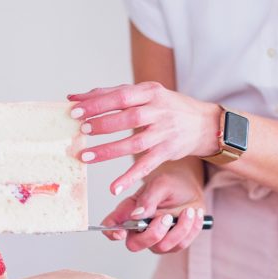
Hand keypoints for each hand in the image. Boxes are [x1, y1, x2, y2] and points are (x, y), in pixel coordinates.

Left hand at [68, 82, 219, 193]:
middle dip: (102, 124)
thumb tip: (74, 98)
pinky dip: (130, 177)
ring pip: (134, 143)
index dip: (97, 104)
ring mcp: (164, 133)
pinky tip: (114, 187)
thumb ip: (111, 94)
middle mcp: (159, 111)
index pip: (121, 96)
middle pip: (128, 118)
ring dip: (108, 151)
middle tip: (80, 131)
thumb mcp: (145, 94)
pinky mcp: (167, 152)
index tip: (74, 110)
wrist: (204, 124)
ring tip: (85, 156)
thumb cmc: (168, 107)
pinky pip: (146, 166)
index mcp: (150, 92)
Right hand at [98, 166, 204, 253]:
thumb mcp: (161, 184)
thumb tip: (136, 215)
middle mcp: (139, 228)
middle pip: (134, 244)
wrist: (191, 188)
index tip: (121, 232)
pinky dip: (191, 229)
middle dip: (152, 234)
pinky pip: (181, 245)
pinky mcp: (173, 243)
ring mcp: (156, 239)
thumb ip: (148, 199)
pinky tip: (195, 214)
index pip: (112, 225)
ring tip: (188, 210)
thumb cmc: (171, 184)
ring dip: (178, 229)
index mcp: (129, 211)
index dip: (111, 232)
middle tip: (167, 217)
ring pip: (161, 247)